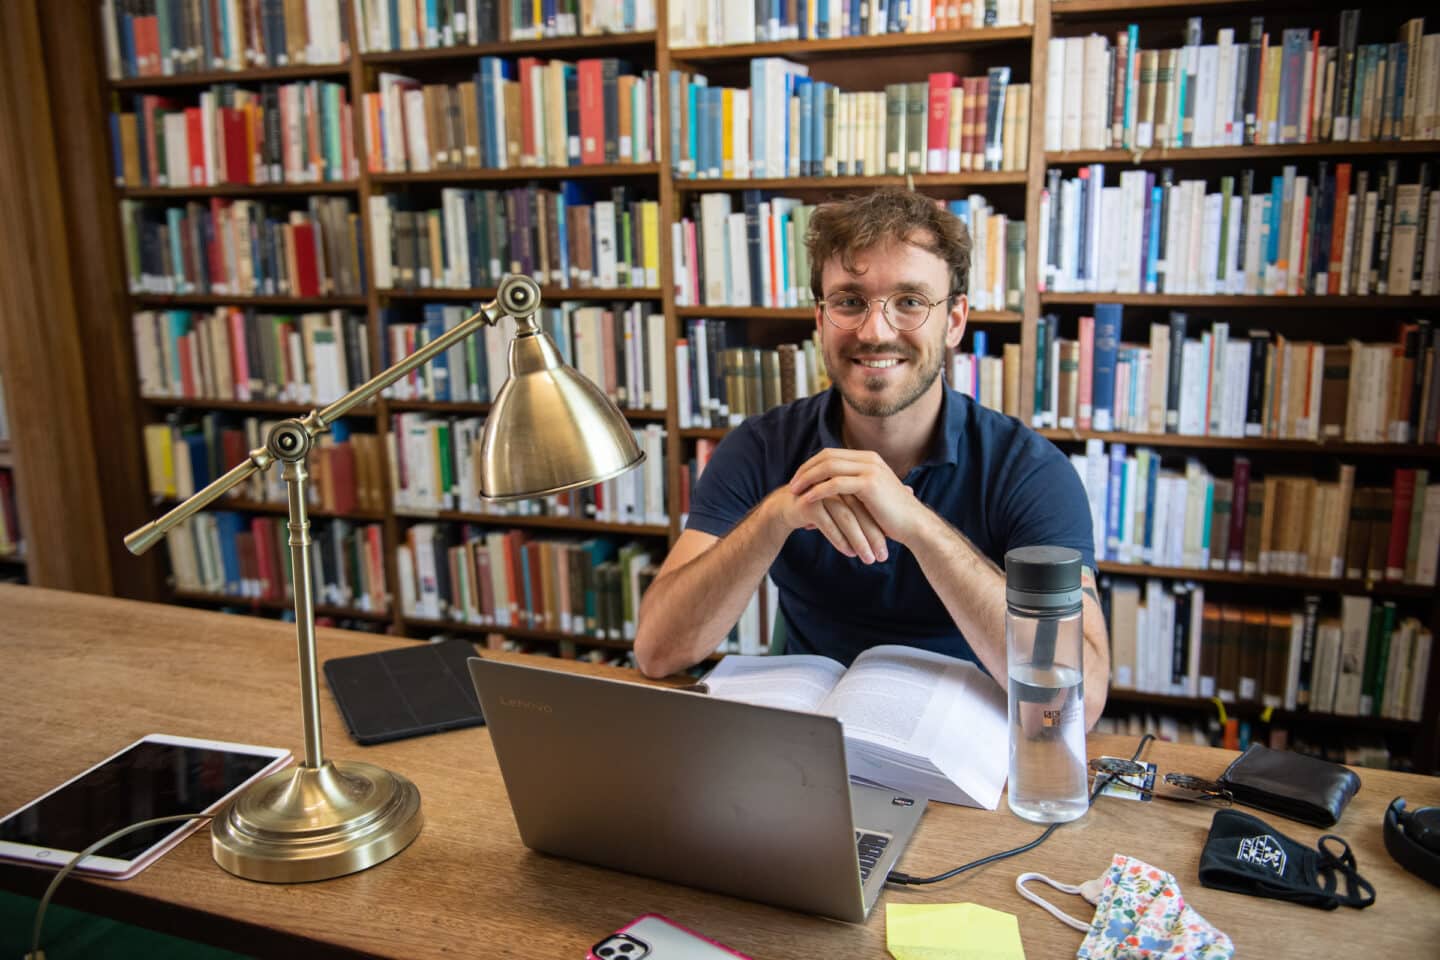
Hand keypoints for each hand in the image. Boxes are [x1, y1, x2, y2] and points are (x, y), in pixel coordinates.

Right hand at [766, 487, 888, 563]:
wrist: (786, 506)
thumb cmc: (823, 506)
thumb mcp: (847, 503)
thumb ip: (873, 504)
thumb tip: (905, 499)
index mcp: (849, 479)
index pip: (870, 504)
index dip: (880, 526)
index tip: (888, 549)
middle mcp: (837, 483)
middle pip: (860, 510)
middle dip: (873, 536)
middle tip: (882, 557)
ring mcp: (822, 491)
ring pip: (846, 517)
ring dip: (858, 540)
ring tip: (868, 559)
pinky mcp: (808, 502)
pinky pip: (827, 523)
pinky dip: (839, 539)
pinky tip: (849, 553)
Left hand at [787, 449, 928, 545]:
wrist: (914, 525)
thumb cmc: (891, 516)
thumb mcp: (869, 496)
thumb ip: (852, 488)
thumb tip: (829, 490)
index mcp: (868, 459)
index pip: (831, 454)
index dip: (812, 465)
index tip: (798, 479)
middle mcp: (869, 459)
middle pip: (827, 457)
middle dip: (806, 470)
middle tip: (792, 484)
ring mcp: (869, 469)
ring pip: (828, 467)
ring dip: (808, 479)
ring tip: (795, 492)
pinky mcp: (868, 484)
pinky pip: (835, 484)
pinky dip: (818, 491)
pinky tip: (807, 500)